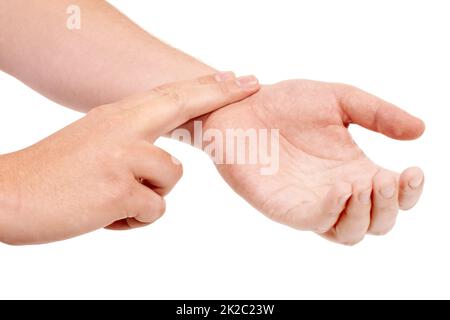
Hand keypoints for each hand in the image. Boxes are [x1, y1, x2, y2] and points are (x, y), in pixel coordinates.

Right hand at [0, 72, 259, 244]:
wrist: (10, 193)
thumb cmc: (55, 172)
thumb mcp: (95, 140)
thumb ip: (131, 138)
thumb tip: (165, 156)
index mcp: (117, 116)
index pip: (171, 94)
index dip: (207, 85)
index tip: (237, 77)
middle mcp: (124, 128)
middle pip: (184, 103)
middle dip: (220, 93)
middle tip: (249, 81)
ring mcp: (124, 157)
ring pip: (171, 178)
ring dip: (149, 196)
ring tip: (113, 200)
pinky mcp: (121, 190)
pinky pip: (155, 210)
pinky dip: (135, 220)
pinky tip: (106, 215)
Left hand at [203, 80, 424, 244]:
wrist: (241, 105)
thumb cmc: (286, 103)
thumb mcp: (340, 100)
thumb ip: (378, 114)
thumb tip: (420, 131)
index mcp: (354, 168)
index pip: (392, 195)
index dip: (409, 192)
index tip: (412, 171)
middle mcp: (336, 191)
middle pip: (376, 223)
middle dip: (388, 207)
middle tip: (385, 179)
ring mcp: (310, 203)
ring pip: (349, 233)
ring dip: (365, 215)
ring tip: (363, 184)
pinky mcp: (284, 207)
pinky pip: (314, 222)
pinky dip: (331, 212)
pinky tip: (340, 188)